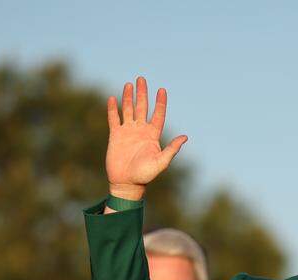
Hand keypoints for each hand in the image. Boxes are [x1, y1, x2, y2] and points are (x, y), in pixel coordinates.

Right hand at [105, 76, 187, 200]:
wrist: (126, 183)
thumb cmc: (145, 175)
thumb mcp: (161, 162)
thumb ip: (171, 149)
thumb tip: (185, 137)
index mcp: (152, 135)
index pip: (158, 114)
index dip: (160, 102)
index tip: (161, 90)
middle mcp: (140, 130)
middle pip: (142, 107)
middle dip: (142, 93)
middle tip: (141, 79)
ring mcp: (127, 132)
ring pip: (128, 110)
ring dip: (128, 97)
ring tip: (129, 84)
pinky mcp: (115, 136)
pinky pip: (113, 119)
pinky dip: (113, 109)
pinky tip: (112, 98)